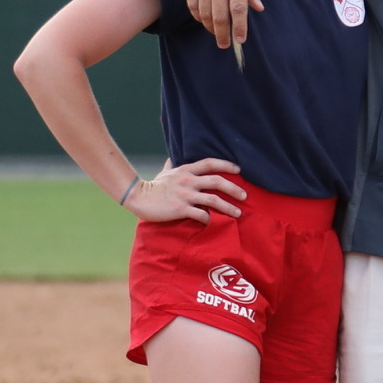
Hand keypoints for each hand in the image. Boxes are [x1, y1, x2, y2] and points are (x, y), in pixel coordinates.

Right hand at [123, 157, 247, 225]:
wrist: (137, 197)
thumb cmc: (153, 186)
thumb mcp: (163, 173)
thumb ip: (170, 166)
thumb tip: (169, 158)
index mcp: (186, 170)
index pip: (210, 163)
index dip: (226, 165)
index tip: (239, 170)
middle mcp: (188, 181)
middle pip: (217, 181)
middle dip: (234, 188)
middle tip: (245, 195)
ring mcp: (185, 195)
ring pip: (213, 199)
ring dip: (228, 207)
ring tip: (238, 213)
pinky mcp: (180, 209)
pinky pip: (201, 214)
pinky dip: (211, 219)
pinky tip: (217, 223)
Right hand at [184, 0, 259, 50]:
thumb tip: (258, 9)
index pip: (239, 9)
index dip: (240, 28)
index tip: (241, 40)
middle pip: (219, 14)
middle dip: (223, 33)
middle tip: (226, 45)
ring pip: (204, 11)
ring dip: (210, 27)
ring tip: (217, 35)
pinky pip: (192, 2)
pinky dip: (197, 15)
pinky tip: (204, 21)